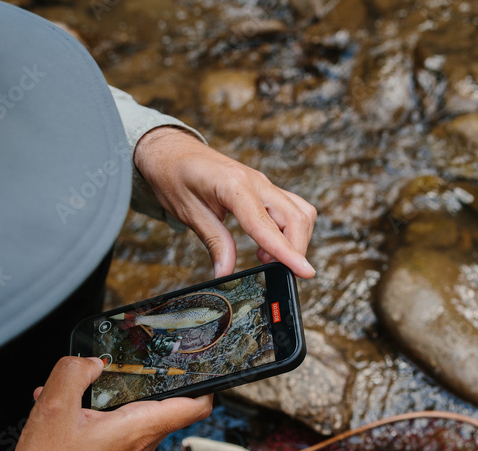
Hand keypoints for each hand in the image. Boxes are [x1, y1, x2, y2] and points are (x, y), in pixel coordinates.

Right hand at [0, 357, 212, 450]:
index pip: (195, 406)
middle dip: (136, 380)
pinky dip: (89, 417)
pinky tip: (59, 414)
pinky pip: (109, 431)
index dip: (204, 382)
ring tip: (68, 391)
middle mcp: (140, 444)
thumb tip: (89, 362)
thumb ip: (73, 374)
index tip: (199, 366)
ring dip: (102, 399)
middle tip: (116, 366)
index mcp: (140, 428)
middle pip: (158, 403)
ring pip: (127, 415)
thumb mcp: (53, 409)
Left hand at [134, 126, 316, 278]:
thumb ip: (214, 243)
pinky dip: (291, 228)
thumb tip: (225, 273)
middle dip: (295, 250)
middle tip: (274, 270)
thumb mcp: (188, 213)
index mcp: (233, 185)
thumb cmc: (174, 176)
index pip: (267, 225)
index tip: (306, 272)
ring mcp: (263, 183)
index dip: (287, 252)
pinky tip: (268, 241)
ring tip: (266, 256)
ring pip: (300, 212)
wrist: (172, 150)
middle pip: (295, 218)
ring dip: (295, 239)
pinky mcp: (265, 187)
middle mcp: (256, 181)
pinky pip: (292, 206)